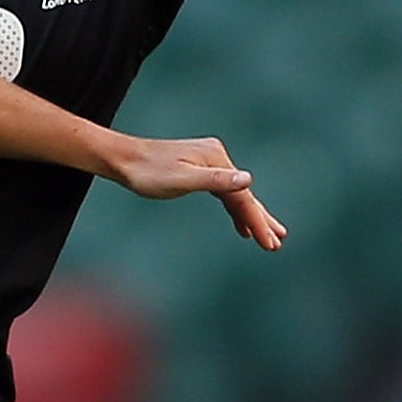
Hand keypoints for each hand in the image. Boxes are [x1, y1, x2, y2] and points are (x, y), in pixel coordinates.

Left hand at [107, 135, 286, 250]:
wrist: (123, 159)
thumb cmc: (147, 172)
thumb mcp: (180, 180)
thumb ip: (214, 181)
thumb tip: (248, 180)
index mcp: (216, 159)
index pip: (243, 196)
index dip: (257, 221)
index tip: (270, 244)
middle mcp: (217, 157)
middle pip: (244, 194)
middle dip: (261, 220)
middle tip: (278, 242)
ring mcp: (209, 161)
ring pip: (235, 194)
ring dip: (250, 216)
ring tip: (267, 236)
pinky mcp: (199, 167)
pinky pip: (223, 191)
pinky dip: (233, 208)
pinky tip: (239, 223)